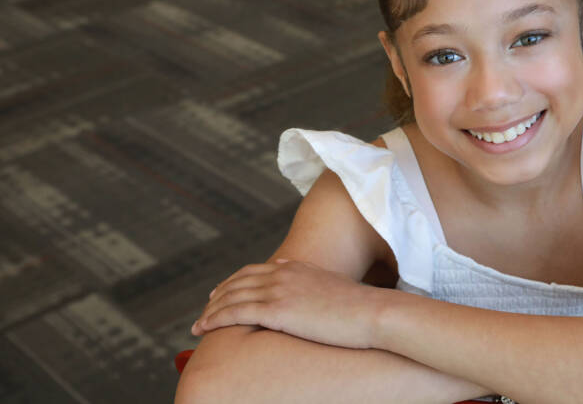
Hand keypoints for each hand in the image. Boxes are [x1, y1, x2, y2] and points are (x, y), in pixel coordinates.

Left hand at [190, 259, 383, 348]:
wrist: (372, 312)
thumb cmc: (360, 308)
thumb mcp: (333, 288)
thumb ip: (313, 284)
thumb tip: (306, 290)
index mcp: (296, 267)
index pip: (255, 270)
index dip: (235, 281)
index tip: (222, 291)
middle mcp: (283, 274)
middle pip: (238, 281)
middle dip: (218, 295)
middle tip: (205, 308)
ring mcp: (279, 290)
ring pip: (232, 296)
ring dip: (211, 310)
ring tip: (198, 324)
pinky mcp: (277, 310)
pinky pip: (235, 312)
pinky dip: (215, 319)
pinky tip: (203, 328)